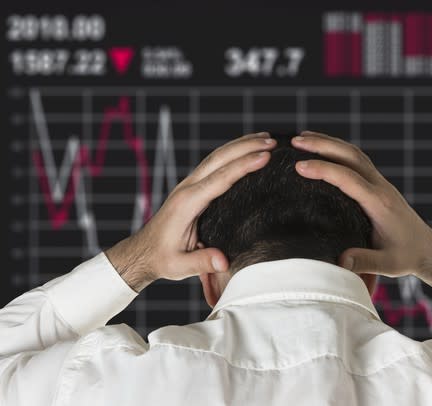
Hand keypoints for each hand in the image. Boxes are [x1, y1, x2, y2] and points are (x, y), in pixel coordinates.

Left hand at [105, 132, 276, 291]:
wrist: (142, 253)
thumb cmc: (161, 259)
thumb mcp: (179, 266)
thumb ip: (201, 263)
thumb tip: (223, 262)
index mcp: (187, 203)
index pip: (221, 178)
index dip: (244, 165)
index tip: (266, 156)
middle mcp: (187, 188)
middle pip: (220, 158)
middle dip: (247, 147)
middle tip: (273, 142)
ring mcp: (188, 185)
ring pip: (217, 156)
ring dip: (241, 145)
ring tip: (266, 138)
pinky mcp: (192, 187)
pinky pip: (214, 163)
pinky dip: (232, 152)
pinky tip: (246, 150)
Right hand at [291, 131, 431, 292]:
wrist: (428, 249)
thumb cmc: (406, 257)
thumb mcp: (387, 264)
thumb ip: (365, 262)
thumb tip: (340, 261)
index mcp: (379, 203)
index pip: (348, 179)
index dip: (323, 170)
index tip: (299, 166)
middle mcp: (380, 187)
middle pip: (350, 156)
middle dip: (322, 145)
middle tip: (294, 141)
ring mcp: (380, 182)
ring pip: (354, 153)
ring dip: (329, 142)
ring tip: (303, 137)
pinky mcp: (378, 184)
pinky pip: (357, 159)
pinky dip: (338, 149)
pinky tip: (324, 148)